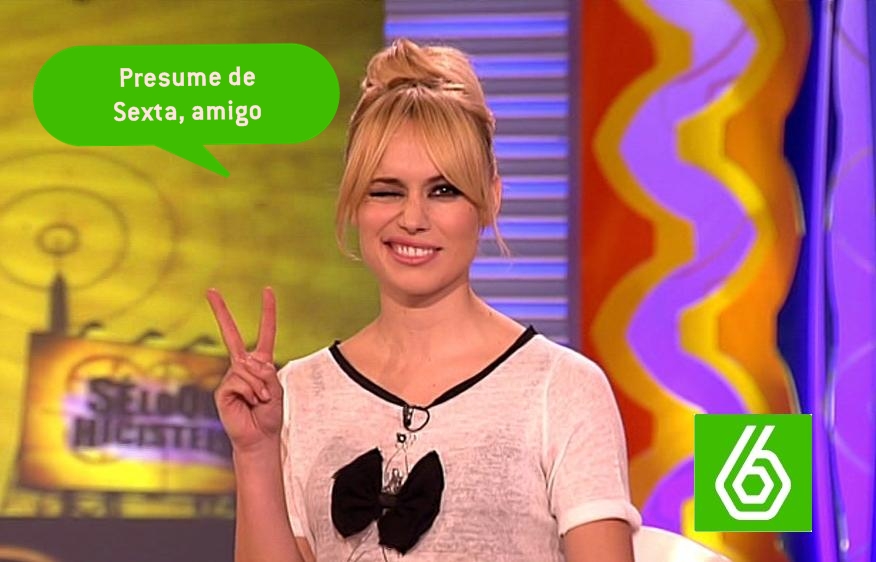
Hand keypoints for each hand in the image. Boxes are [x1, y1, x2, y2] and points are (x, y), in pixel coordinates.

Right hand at [207, 287, 282, 453]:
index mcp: (260, 363)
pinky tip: (249, 404)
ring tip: (260, 402)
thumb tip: (248, 364)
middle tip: (210, 289)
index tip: (267, 290)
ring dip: (260, 388)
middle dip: (220, 311)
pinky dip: (251, 393)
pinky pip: (240, 381)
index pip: (266, 332)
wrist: (259, 437)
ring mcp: (230, 376)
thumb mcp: (277, 390)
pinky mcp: (222, 389)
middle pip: (231, 334)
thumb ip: (267, 374)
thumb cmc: (269, 415)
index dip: (268, 312)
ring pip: (247, 369)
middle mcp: (243, 366)